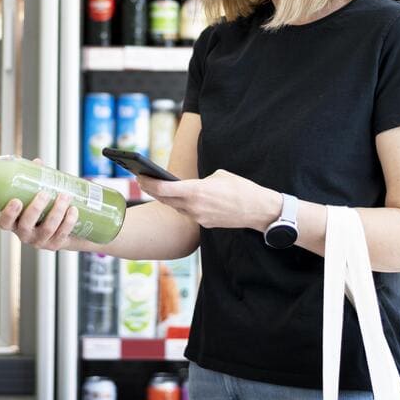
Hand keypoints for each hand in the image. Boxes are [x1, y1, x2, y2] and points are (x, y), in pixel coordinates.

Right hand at [0, 158, 78, 250]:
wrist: (67, 226)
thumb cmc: (46, 206)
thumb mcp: (37, 193)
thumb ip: (35, 179)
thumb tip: (37, 162)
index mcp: (15, 221)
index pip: (4, 223)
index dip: (8, 214)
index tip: (16, 201)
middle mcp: (25, 234)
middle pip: (25, 226)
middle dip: (35, 209)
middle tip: (44, 193)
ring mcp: (40, 241)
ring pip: (47, 229)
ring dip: (56, 211)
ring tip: (64, 196)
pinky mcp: (55, 245)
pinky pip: (61, 235)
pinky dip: (68, 221)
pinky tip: (73, 210)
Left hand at [136, 169, 281, 231]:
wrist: (259, 210)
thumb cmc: (241, 188)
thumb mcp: (219, 175)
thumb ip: (200, 181)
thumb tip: (191, 186)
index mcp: (196, 190)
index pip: (164, 188)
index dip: (149, 183)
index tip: (140, 176)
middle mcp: (194, 206)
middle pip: (165, 199)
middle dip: (152, 189)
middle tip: (141, 179)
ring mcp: (199, 217)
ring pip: (176, 207)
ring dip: (165, 198)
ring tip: (155, 188)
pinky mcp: (205, 224)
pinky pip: (189, 213)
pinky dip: (182, 205)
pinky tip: (178, 198)